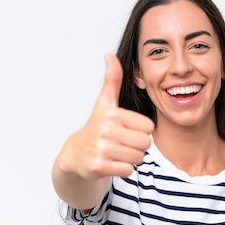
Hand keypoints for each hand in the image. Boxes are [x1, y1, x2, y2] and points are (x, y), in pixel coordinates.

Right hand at [57, 53, 154, 180]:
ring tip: (118, 153)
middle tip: (123, 143)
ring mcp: (102, 149)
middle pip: (145, 144)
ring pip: (138, 158)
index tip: (126, 129)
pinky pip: (128, 170)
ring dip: (132, 158)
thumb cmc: (96, 127)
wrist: (75, 154)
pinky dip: (124, 169)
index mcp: (113, 114)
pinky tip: (113, 163)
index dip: (141, 130)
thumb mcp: (105, 103)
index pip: (148, 127)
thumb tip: (109, 55)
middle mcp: (106, 130)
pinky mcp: (99, 166)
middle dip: (138, 146)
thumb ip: (112, 80)